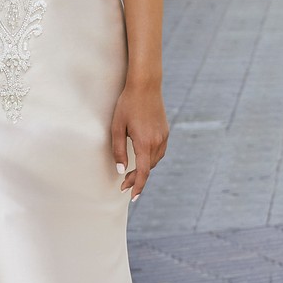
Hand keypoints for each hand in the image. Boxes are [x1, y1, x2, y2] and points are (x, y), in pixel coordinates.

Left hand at [111, 83, 168, 200]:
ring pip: (155, 160)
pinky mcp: (165, 131)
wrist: (145, 86)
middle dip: (138, 178)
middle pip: (149, 168)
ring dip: (145, 169)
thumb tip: (122, 170)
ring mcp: (163, 136)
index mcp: (144, 143)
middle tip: (124, 184)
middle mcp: (157, 142)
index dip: (138, 186)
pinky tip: (143, 158)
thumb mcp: (117, 127)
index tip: (132, 196)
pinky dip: (151, 159)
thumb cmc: (127, 104)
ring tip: (132, 173)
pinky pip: (159, 151)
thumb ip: (118, 150)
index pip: (144, 172)